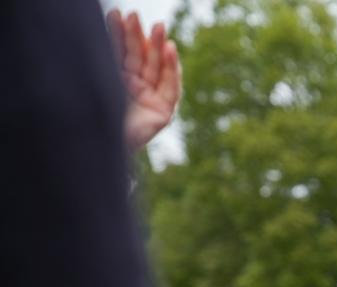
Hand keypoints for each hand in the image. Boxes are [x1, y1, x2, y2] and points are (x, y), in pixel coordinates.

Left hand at [106, 10, 180, 151]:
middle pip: (140, 57)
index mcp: (115, 82)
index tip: (116, 14)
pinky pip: (171, 87)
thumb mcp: (98, 79)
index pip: (121, 53)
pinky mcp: (163, 113)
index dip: (119, 34)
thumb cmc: (90, 117)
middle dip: (140, 35)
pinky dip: (172, 68)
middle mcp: (133, 90)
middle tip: (136, 16)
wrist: (96, 148)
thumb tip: (109, 22)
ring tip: (158, 27)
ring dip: (159, 46)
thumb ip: (106, 56)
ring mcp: (149, 101)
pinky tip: (170, 50)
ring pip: (156, 68)